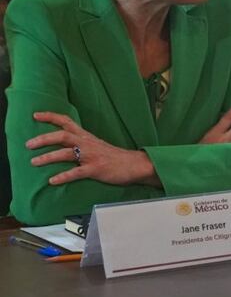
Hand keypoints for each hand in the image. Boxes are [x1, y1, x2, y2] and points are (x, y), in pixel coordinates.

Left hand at [26, 112, 158, 186]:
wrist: (136, 165)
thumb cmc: (116, 157)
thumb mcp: (97, 145)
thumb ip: (82, 144)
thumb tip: (64, 146)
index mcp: (87, 137)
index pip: (67, 121)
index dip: (51, 117)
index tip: (35, 115)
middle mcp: (87, 143)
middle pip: (62, 135)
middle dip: (43, 139)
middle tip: (28, 144)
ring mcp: (91, 156)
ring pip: (66, 153)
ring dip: (48, 157)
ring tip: (34, 162)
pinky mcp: (96, 169)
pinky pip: (77, 172)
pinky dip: (63, 176)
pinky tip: (52, 181)